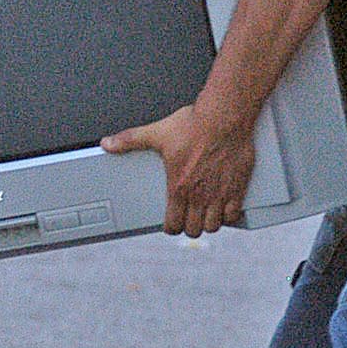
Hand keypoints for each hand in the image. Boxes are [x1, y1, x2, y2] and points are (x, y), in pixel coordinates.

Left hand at [105, 100, 256, 238]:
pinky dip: (229, 216)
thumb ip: (130, 140)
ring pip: (213, 226)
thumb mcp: (157, 132)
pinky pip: (234, 215)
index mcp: (178, 187)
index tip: (171, 222)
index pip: (173, 225)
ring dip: (208, 224)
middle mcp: (199, 195)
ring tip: (205, 216)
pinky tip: (225, 209)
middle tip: (188, 219)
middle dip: (189, 227)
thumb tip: (108, 143)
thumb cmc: (194, 124)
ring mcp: (220, 194)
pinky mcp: (238, 188)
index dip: (170, 227)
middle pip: (194, 230)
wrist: (224, 118)